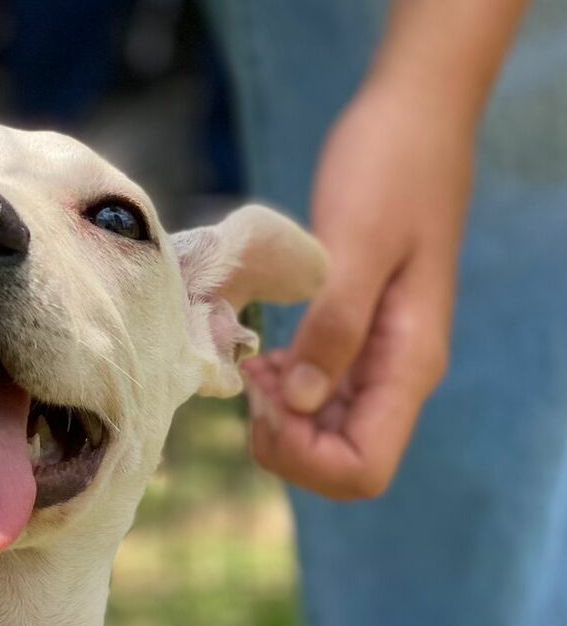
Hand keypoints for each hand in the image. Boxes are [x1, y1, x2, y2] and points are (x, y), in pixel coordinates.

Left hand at [242, 81, 475, 499]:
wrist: (413, 117)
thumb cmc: (388, 169)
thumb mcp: (356, 244)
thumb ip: (335, 326)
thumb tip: (302, 403)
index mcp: (408, 362)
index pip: (363, 468)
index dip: (304, 457)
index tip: (267, 396)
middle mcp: (398, 373)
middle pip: (342, 461)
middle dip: (287, 441)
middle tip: (253, 381)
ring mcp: (378, 356)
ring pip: (328, 432)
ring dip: (283, 417)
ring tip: (254, 365)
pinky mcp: (357, 333)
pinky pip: (322, 392)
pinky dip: (287, 389)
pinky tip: (264, 353)